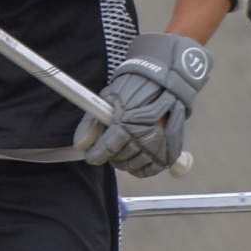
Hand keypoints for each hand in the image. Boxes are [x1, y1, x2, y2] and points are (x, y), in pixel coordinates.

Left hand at [74, 33, 210, 176]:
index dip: (95, 155)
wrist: (164, 80)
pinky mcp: (171, 149)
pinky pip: (154, 168)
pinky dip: (144, 169)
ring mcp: (159, 143)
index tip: (91, 156)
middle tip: (109, 150)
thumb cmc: (132, 88)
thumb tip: (79, 146)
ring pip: (136, 165)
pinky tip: (137, 163)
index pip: (106, 149)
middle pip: (120, 159)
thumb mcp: (107, 99)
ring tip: (123, 153)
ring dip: (125, 163)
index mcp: (126, 122)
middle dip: (111, 157)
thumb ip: (91, 123)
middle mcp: (143, 135)